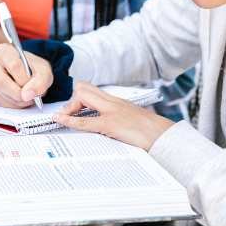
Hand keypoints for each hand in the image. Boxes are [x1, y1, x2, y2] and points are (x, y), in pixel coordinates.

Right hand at [0, 42, 52, 108]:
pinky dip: (15, 104)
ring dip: (19, 100)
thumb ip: (40, 81)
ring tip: (29, 95)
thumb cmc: (34, 69)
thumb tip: (28, 95)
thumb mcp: (44, 71)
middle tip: (31, 95)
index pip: (13, 65)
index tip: (33, 83)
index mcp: (3, 51)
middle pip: (1, 82)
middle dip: (19, 92)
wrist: (31, 75)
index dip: (25, 78)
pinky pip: (2, 102)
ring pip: (2, 94)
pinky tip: (21, 98)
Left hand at [54, 81, 173, 150]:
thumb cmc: (152, 133)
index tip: (73, 110)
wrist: (165, 137)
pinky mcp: (111, 124)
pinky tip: (59, 120)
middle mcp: (113, 102)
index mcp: (117, 102)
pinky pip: (85, 121)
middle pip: (83, 88)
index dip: (78, 98)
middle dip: (72, 101)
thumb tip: (106, 126)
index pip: (91, 89)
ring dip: (69, 108)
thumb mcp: (133, 121)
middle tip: (69, 115)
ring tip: (62, 117)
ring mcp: (111, 112)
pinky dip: (69, 120)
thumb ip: (119, 119)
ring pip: (81, 97)